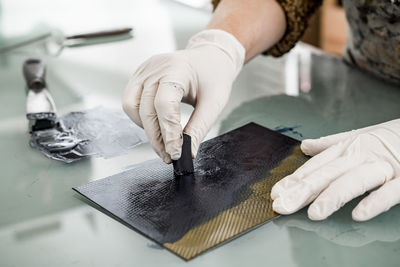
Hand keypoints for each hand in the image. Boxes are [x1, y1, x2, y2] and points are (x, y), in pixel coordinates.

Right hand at [122, 29, 244, 162]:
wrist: (209, 57)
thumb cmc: (213, 77)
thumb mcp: (214, 103)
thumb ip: (199, 128)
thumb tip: (188, 152)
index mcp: (178, 69)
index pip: (165, 104)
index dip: (168, 132)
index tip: (175, 153)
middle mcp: (156, 68)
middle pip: (147, 110)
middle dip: (157, 138)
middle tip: (169, 156)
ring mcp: (144, 70)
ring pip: (132, 107)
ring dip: (146, 129)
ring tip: (163, 141)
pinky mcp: (139, 76)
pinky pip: (131, 101)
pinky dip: (141, 118)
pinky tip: (156, 125)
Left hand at [271, 119, 399, 220]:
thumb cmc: (389, 136)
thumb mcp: (358, 136)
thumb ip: (330, 144)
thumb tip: (305, 146)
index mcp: (347, 147)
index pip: (316, 166)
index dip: (295, 180)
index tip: (276, 193)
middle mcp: (360, 155)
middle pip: (327, 174)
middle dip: (302, 191)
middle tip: (283, 206)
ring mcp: (382, 167)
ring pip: (354, 181)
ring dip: (332, 197)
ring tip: (314, 213)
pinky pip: (390, 192)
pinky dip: (374, 202)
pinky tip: (358, 214)